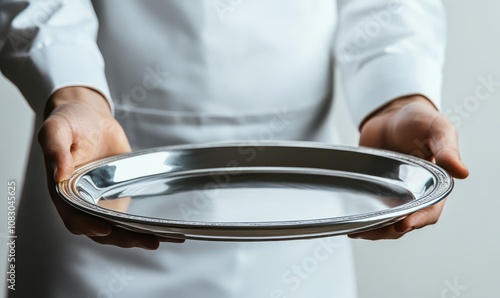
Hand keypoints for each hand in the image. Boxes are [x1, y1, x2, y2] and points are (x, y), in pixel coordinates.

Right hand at [38, 87, 182, 248]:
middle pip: (100, 229)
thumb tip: (58, 173)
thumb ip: (55, 150)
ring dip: (138, 236)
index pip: (74, 217)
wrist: (90, 116)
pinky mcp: (117, 194)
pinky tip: (164, 230)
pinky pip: (129, 214)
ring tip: (161, 239)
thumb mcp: (56, 130)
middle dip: (124, 237)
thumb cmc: (70, 122)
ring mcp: (101, 200)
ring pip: (117, 227)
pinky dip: (144, 225)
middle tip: (149, 241)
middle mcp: (81, 201)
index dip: (88, 226)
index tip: (105, 229)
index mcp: (63, 191)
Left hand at [348, 95, 468, 239]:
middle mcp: (416, 192)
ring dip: (374, 229)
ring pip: (387, 220)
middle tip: (371, 229)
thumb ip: (446, 148)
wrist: (390, 113)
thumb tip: (462, 171)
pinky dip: (363, 218)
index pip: (430, 210)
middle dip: (389, 229)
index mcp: (435, 183)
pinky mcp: (376, 190)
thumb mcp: (436, 128)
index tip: (404, 223)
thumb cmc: (418, 119)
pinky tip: (351, 223)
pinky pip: (371, 209)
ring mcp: (394, 193)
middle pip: (406, 221)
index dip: (419, 219)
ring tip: (357, 231)